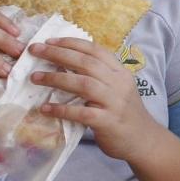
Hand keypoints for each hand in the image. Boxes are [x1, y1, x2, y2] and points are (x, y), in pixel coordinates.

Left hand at [28, 38, 160, 162]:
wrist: (143, 140)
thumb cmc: (124, 113)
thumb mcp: (116, 89)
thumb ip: (97, 77)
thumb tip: (63, 65)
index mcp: (120, 72)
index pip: (95, 50)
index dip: (71, 43)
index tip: (49, 40)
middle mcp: (119, 84)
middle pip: (87, 63)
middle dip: (58, 54)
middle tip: (35, 51)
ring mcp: (115, 103)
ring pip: (84, 84)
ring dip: (56, 78)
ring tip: (35, 78)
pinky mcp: (108, 122)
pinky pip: (82, 113)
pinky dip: (62, 109)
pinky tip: (46, 108)